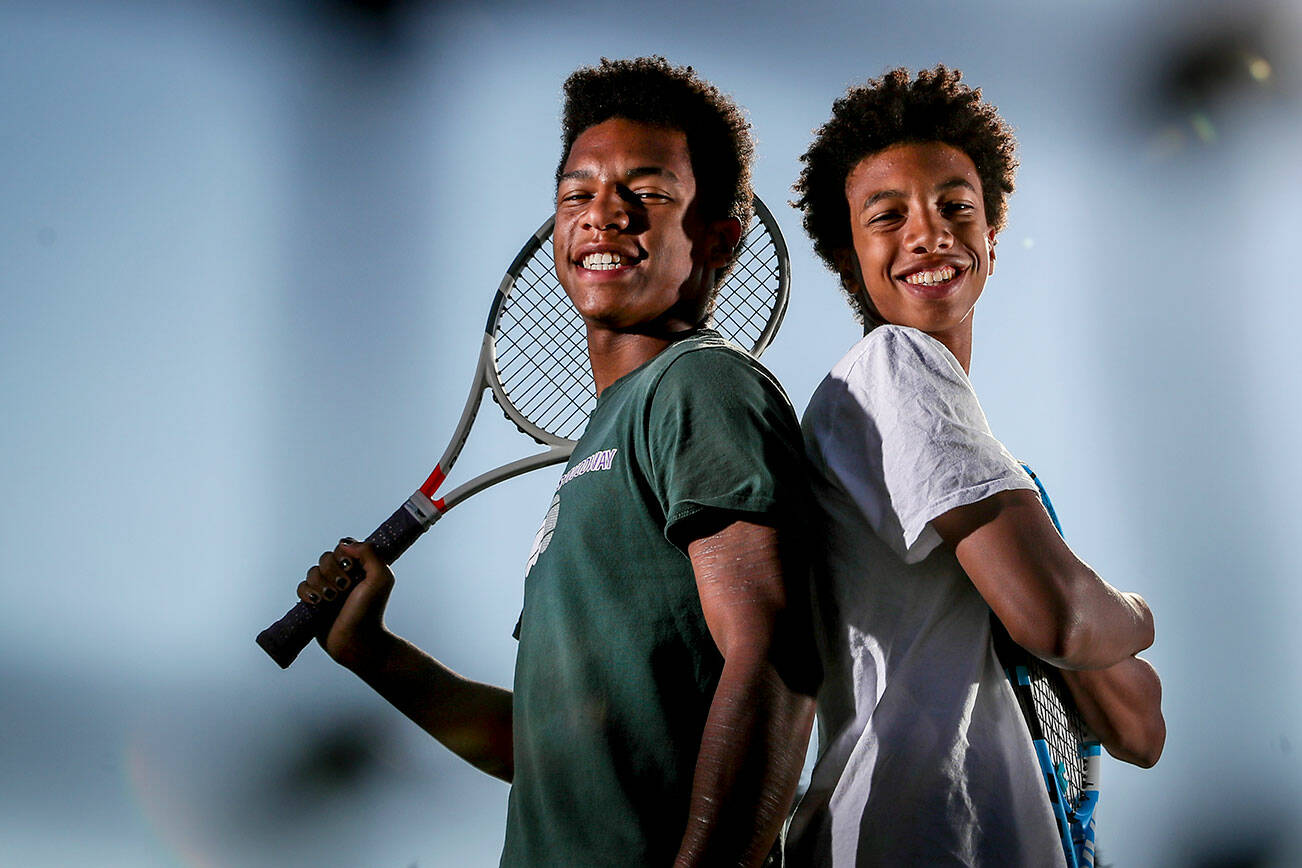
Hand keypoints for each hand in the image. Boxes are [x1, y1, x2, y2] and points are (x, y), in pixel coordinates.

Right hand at [297, 538, 394, 669]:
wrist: (357, 641)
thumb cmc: (371, 611)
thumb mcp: (380, 578)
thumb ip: (369, 553)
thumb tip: (344, 544)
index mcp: (359, 567)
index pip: (342, 548)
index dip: (343, 557)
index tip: (352, 569)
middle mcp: (343, 576)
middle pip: (325, 558)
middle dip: (332, 573)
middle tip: (344, 588)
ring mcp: (327, 589)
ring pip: (312, 572)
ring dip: (320, 585)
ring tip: (331, 600)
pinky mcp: (314, 602)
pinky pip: (301, 587)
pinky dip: (307, 593)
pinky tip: (317, 603)